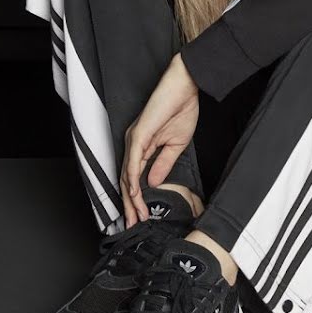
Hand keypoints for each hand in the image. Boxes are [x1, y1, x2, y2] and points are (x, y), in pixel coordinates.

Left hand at [120, 53, 198, 227]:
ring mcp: (134, 138)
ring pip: (127, 174)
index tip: (141, 216)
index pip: (133, 177)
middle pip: (126, 180)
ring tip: (137, 216)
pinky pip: (133, 162)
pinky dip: (133, 180)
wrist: (185, 88)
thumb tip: (154, 183)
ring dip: (131, 198)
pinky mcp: (139, 134)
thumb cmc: (181, 109)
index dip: (135, 199)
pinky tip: (135, 194)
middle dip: (130, 205)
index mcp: (141, 145)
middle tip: (134, 224)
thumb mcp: (176, 145)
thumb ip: (163, 164)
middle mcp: (133, 143)